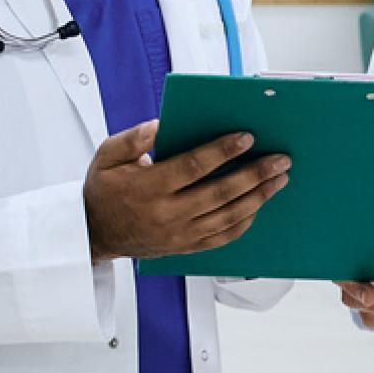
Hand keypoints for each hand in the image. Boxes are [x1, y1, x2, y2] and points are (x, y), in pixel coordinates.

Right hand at [82, 121, 290, 262]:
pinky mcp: (186, 247)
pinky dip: (244, 222)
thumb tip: (159, 125)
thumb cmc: (103, 191)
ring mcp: (179, 234)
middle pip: (220, 193)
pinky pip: (223, 238)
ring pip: (228, 217)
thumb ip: (132, 139)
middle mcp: (167, 213)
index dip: (222, 151)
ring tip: (278, 180)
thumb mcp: (106, 156)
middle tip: (279, 160)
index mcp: (148, 187)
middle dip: (255, 174)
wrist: (94, 232)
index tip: (246, 137)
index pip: (193, 167)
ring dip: (258, 197)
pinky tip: (257, 206)